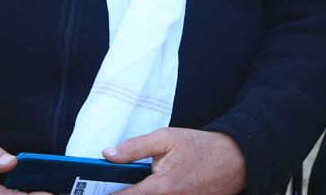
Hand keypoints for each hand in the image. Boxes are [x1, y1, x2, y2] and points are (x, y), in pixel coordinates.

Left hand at [103, 128, 246, 194]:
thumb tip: (107, 155)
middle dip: (122, 194)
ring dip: (138, 194)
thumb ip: (135, 147)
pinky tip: (153, 188)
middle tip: (109, 187)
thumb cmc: (201, 147)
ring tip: (132, 185)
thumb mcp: (167, 137)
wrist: (236, 160)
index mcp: (162, 187)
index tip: (89, 193)